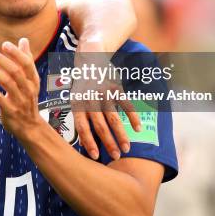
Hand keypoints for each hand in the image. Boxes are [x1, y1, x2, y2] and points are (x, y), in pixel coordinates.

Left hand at [0, 38, 43, 140]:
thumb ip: (26, 60)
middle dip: (0, 59)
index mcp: (33, 80)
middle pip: (15, 71)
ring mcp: (20, 101)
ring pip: (6, 82)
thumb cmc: (27, 99)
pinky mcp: (10, 111)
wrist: (30, 127)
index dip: (16, 53)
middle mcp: (28, 89)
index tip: (4, 44)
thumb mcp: (30, 81)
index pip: (27, 63)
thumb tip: (24, 40)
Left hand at [71, 40, 141, 159]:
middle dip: (108, 143)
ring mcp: (103, 93)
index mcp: (78, 104)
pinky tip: (138, 129)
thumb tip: (83, 142)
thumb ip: (80, 118)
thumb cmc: (83, 86)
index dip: (88, 142)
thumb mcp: (76, 99)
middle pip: (100, 126)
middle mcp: (90, 99)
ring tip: (127, 148)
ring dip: (121, 135)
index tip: (95, 156)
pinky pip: (126, 105)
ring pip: (114, 118)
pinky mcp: (116, 87)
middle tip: (116, 156)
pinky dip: (133, 117)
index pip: (82, 127)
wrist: (90, 58)